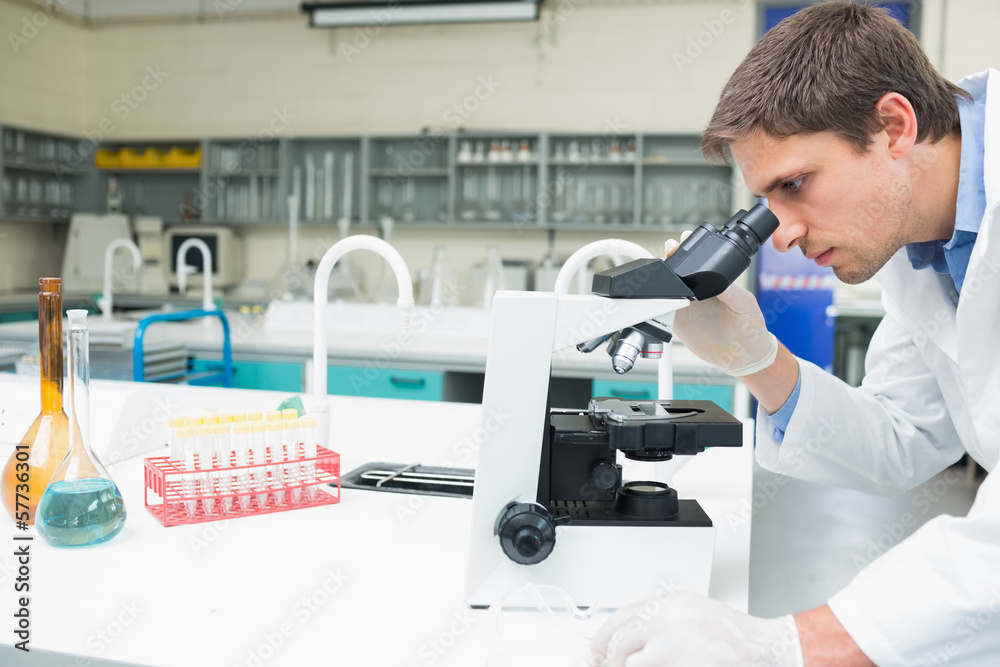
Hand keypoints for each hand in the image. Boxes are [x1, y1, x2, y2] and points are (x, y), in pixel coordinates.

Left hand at [589, 590, 802, 666]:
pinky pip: (650, 666)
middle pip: (622, 638)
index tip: (595, 651)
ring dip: (620, 666)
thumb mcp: (689, 611)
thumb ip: (659, 619)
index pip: (622, 616)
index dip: (603, 636)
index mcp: (670, 602)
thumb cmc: (727, 631)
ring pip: (631, 659)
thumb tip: (627, 636)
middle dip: (606, 657)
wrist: (760, 643)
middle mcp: (670, 618)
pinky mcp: (685, 660)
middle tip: (600, 666)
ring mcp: (677, 642)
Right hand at [665, 234, 777, 375]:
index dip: (691, 249)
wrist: (744, 355)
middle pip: (679, 270)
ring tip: (663, 269)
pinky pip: (663, 310)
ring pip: (668, 287)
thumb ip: (731, 292)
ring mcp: (686, 307)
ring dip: (663, 277)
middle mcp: (698, 292)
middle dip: (671, 256)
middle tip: (670, 249)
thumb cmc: (750, 327)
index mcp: (714, 283)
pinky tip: (661, 296)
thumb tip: (719, 280)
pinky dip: (658, 303)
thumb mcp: (745, 304)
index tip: (685, 239)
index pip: (699, 261)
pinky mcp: (678, 323)